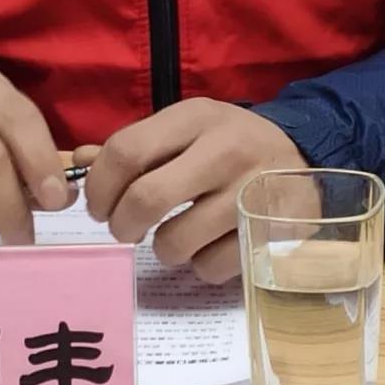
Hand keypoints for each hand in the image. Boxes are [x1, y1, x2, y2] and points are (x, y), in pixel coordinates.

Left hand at [82, 99, 306, 283]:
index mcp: (196, 117)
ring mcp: (250, 194)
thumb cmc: (229, 144)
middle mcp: (225, 150)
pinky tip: (212, 244)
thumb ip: (136, 146)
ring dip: (163, 248)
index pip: (126, 151)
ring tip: (175, 235)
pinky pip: (209, 268)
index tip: (98, 206)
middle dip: (121, 224)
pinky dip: (201, 264)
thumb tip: (79, 162)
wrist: (305, 156)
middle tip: (124, 230)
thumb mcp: (186, 130)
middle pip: (145, 198)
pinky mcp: (270, 234)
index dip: (99, 186)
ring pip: (175, 242)